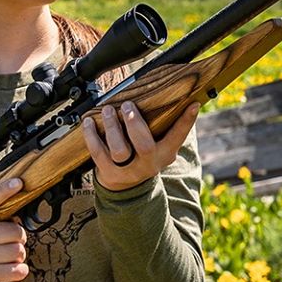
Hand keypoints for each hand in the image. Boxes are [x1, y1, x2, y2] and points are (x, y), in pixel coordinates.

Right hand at [0, 177, 28, 281]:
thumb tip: (17, 217)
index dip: (3, 190)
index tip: (18, 182)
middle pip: (15, 231)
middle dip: (18, 238)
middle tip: (9, 243)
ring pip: (19, 251)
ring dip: (18, 256)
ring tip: (5, 258)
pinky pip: (18, 270)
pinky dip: (20, 271)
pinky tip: (11, 270)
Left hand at [82, 100, 199, 191]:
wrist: (126, 186)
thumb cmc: (143, 154)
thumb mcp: (158, 144)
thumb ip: (164, 126)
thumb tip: (173, 95)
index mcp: (165, 154)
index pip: (178, 136)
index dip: (186, 121)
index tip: (193, 104)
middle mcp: (149, 164)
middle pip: (144, 146)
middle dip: (135, 124)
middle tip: (128, 106)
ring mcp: (128, 170)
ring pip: (119, 150)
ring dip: (112, 127)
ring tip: (108, 110)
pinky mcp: (109, 173)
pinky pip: (98, 153)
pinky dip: (92, 136)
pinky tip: (88, 122)